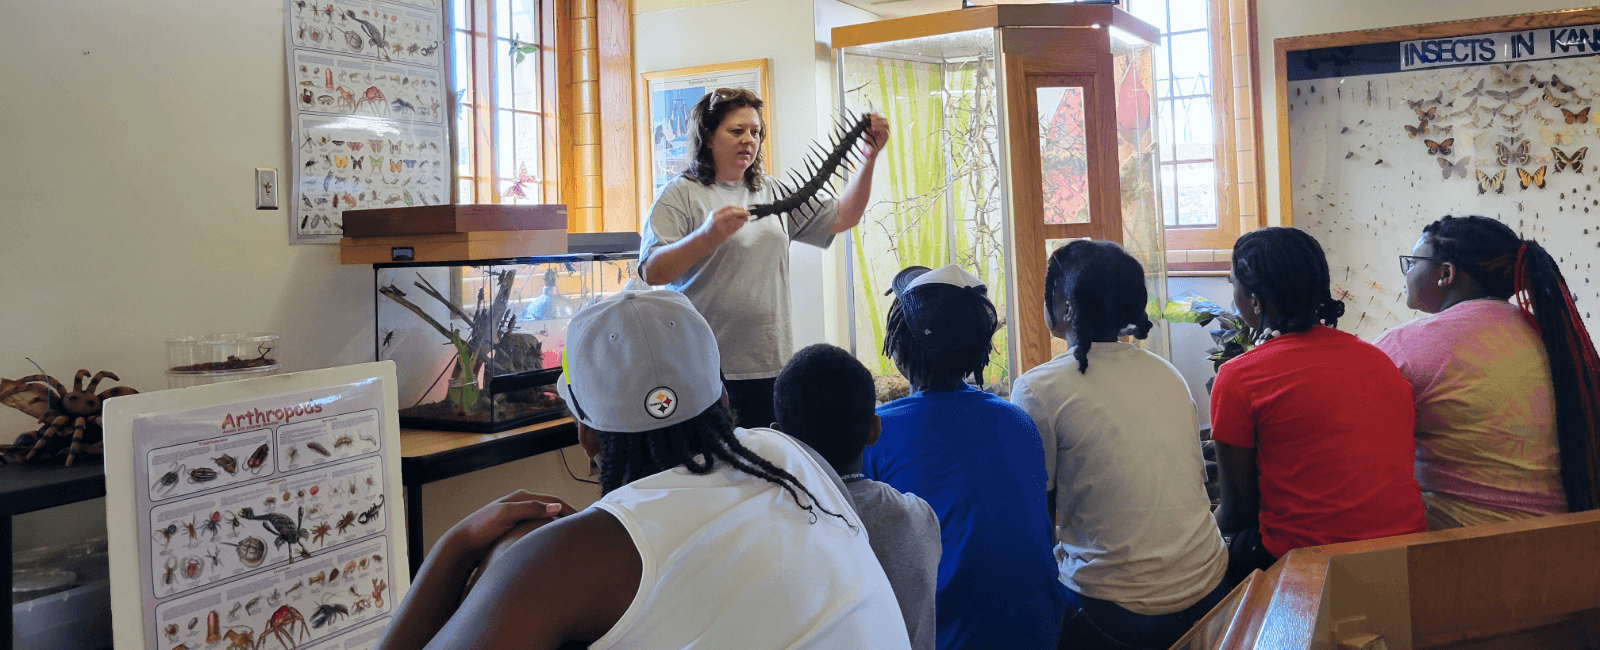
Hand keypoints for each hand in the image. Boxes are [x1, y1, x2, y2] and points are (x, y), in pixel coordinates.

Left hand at [442, 490, 576, 558]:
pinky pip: (536, 529)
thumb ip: (530, 509)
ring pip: (544, 519)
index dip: (569, 509)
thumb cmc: (480, 528)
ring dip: (556, 526)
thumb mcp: (505, 515)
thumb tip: (556, 506)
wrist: (462, 544)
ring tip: (569, 537)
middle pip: (550, 508)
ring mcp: (518, 517)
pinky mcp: (514, 529)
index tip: (583, 520)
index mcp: (521, 497)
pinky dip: (546, 533)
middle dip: (566, 516)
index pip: (553, 500)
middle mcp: (521, 505)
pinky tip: (550, 543)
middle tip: (581, 529)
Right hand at [703, 205, 750, 243]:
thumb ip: (723, 212)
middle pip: (733, 213)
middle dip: (742, 213)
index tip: (742, 208)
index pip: (729, 207)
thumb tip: (737, 209)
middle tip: (748, 213)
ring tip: (745, 219)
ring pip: (736, 221)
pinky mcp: (724, 234)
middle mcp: (718, 219)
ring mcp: (722, 227)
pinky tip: (742, 224)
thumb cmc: (710, 226)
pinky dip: (740, 225)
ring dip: (743, 220)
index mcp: (715, 213)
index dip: (737, 207)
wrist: (704, 238)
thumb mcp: (713, 216)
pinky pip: (735, 228)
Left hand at [862, 113, 889, 159]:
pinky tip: (873, 128)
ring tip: (872, 123)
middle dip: (878, 118)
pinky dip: (879, 128)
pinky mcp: (886, 137)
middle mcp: (884, 128)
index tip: (871, 114)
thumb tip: (865, 116)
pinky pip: (885, 130)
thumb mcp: (867, 131)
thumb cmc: (869, 140)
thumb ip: (867, 124)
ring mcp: (886, 132)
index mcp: (880, 126)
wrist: (870, 149)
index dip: (877, 115)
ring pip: (886, 124)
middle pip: (885, 120)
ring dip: (878, 122)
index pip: (881, 117)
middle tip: (871, 119)